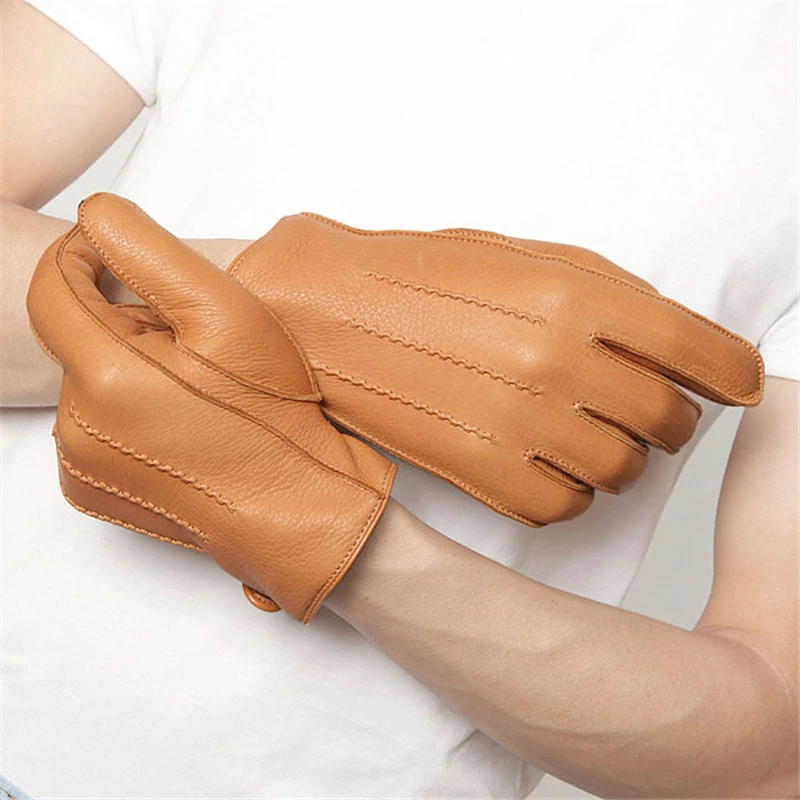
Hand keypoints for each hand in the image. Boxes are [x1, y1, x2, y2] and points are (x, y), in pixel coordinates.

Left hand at [27, 193, 394, 621]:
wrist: (298, 510)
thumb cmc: (274, 416)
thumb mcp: (227, 314)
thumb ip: (147, 249)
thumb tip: (95, 215)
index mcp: (104, 377)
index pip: (51, 288)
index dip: (81, 254)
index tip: (115, 247)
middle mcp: (76, 428)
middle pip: (74, 339)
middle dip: (119, 321)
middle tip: (188, 335)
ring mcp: (81, 466)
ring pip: (84, 381)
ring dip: (124, 364)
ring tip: (191, 382)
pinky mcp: (93, 490)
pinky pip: (90, 425)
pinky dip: (123, 407)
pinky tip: (176, 416)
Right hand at [228, 214, 763, 525]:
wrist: (324, 312)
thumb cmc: (421, 277)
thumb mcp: (524, 255)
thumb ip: (612, 295)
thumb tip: (682, 340)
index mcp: (578, 296)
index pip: (701, 351)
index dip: (732, 373)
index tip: (738, 386)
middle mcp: (558, 363)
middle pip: (668, 421)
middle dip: (667, 417)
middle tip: (642, 407)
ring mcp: (518, 424)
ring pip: (622, 472)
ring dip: (618, 458)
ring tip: (585, 435)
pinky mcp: (480, 473)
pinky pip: (563, 506)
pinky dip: (568, 492)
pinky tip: (545, 463)